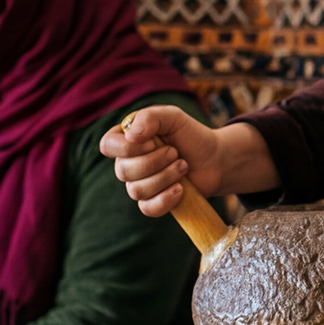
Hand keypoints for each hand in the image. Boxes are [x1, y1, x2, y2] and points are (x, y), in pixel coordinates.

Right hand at [101, 106, 277, 214]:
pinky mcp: (153, 202)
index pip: (108, 145)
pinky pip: (147, 208)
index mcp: (127, 140)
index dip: (127, 148)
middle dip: (155, 162)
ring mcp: (139, 184)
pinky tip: (181, 188)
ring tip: (183, 166)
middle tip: (177, 153)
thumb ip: (150, 117)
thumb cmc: (191, 135)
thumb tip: (131, 136)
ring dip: (165, 177)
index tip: (152, 142)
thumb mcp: (173, 117)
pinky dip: (166, 199)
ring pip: (136, 190)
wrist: (215, 159)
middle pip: (123, 171)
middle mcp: (127, 163)